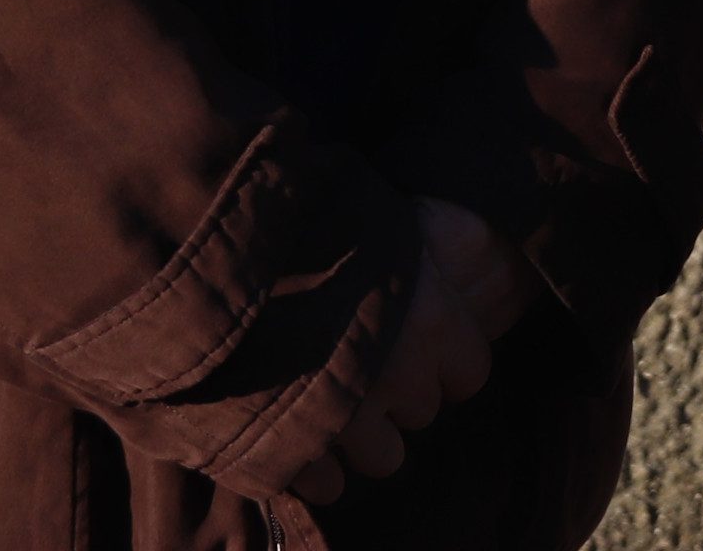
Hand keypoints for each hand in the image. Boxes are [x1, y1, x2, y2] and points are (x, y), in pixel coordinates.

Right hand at [286, 197, 532, 505]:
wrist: (218, 255)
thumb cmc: (313, 228)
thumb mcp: (390, 218)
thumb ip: (440, 239)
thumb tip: (483, 243)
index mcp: (433, 320)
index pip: (472, 373)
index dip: (444, 358)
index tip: (419, 340)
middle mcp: (399, 377)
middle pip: (423, 412)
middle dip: (397, 391)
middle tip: (361, 358)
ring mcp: (345, 420)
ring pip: (384, 456)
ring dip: (360, 433)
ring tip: (329, 397)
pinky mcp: (292, 454)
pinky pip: (326, 485)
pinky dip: (311, 466)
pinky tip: (296, 433)